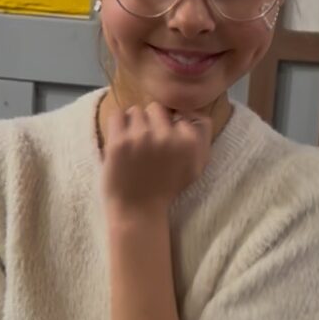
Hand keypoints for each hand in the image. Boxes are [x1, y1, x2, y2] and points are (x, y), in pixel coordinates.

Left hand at [101, 100, 211, 215]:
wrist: (138, 211)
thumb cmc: (166, 189)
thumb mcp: (195, 167)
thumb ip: (201, 138)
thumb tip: (193, 112)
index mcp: (189, 141)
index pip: (180, 112)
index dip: (171, 125)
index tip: (165, 142)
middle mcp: (168, 136)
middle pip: (157, 108)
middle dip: (152, 123)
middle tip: (147, 144)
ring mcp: (142, 137)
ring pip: (136, 111)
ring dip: (133, 125)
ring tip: (133, 145)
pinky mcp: (119, 142)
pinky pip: (117, 116)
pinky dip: (117, 126)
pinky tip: (120, 142)